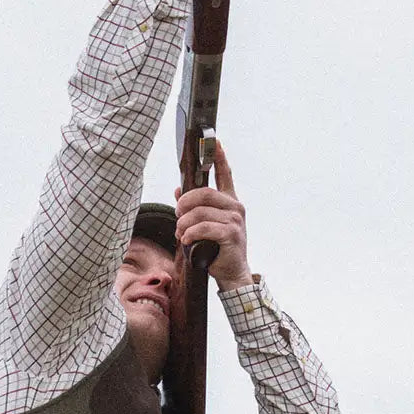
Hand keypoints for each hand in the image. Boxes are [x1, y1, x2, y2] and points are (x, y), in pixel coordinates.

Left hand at [175, 143, 253, 290]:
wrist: (232, 272)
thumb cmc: (218, 248)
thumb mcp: (205, 225)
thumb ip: (195, 207)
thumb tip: (177, 190)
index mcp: (230, 201)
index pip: (225, 174)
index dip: (220, 157)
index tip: (215, 142)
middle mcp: (235, 207)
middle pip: (204, 193)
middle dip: (184, 204)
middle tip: (177, 215)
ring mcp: (235, 220)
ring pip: (200, 212)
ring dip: (184, 224)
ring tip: (181, 234)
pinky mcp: (231, 234)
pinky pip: (203, 227)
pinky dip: (190, 234)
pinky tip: (187, 240)